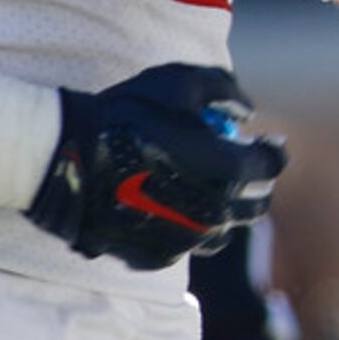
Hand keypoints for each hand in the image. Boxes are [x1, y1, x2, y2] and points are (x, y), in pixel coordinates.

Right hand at [27, 63, 285, 270]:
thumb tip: (247, 112)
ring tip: (209, 191)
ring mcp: (185, 240)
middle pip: (255, 207)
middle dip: (257, 188)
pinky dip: (183, 227)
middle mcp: (213, 212)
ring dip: (223, 212)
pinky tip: (169, 207)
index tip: (268, 144)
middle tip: (244, 171)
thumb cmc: (126, 115)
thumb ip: (225, 91)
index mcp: (226, 171)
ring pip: (221, 231)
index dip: (273, 152)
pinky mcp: (156, 256)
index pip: (270, 166)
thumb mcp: (178, 83)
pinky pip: (184, 244)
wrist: (66, 159)